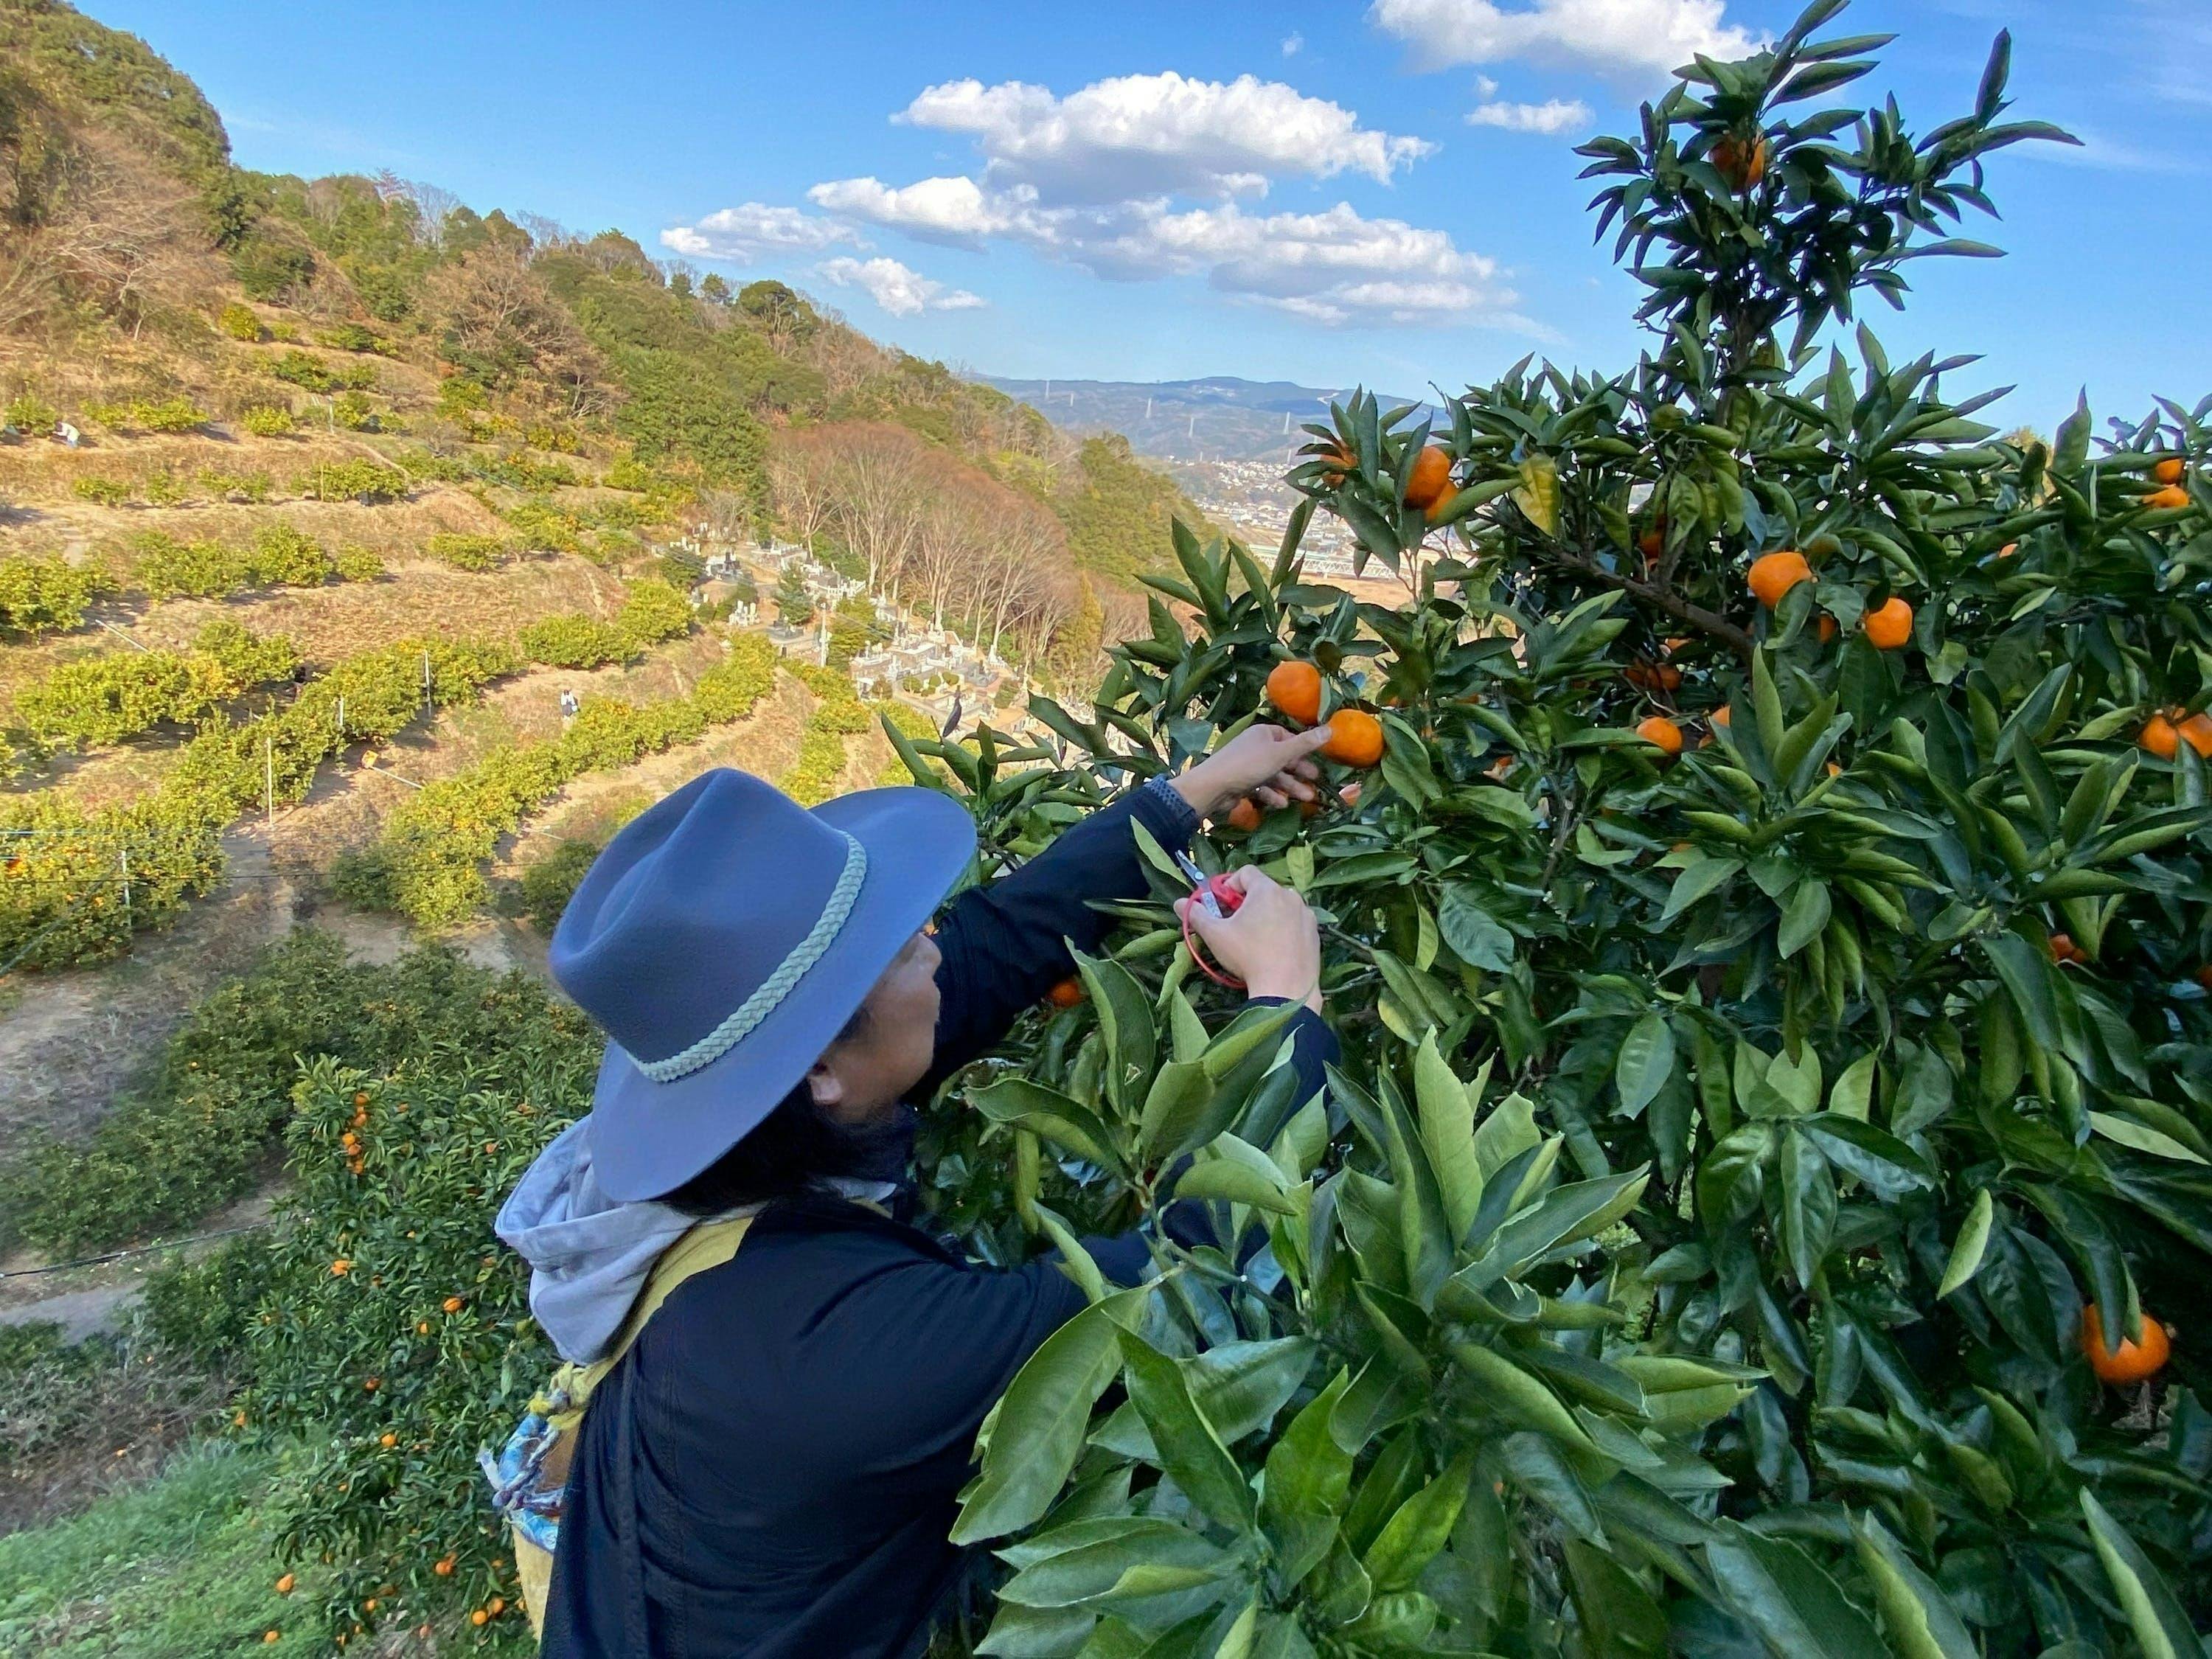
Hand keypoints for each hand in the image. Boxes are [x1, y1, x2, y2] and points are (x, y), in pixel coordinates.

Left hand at [1171, 724, 1332, 820]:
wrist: (1213, 787)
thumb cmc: (1249, 765)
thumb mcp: (1281, 753)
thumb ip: (1305, 744)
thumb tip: (1331, 729)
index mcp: (1263, 734)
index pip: (1287, 737)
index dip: (1302, 748)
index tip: (1316, 759)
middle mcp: (1255, 747)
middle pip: (1283, 758)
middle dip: (1299, 771)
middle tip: (1316, 781)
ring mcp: (1248, 766)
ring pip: (1274, 775)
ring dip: (1290, 786)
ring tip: (1307, 798)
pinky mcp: (1242, 783)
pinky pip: (1262, 787)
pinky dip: (1273, 795)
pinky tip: (1282, 804)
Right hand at [1175, 866, 1322, 1011]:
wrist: (1286, 989)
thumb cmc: (1248, 956)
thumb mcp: (1215, 935)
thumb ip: (1196, 915)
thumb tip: (1178, 903)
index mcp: (1267, 890)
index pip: (1246, 872)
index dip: (1229, 884)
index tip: (1221, 903)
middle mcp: (1290, 896)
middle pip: (1264, 889)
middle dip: (1248, 902)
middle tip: (1235, 923)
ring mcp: (1306, 915)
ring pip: (1281, 906)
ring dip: (1267, 914)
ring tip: (1255, 938)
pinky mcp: (1315, 934)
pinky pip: (1295, 923)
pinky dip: (1284, 929)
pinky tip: (1274, 949)